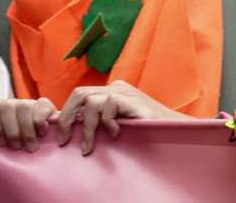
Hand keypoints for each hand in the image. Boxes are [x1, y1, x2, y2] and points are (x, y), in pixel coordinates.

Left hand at [0, 94, 56, 151]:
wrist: (31, 158)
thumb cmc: (1, 148)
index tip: (1, 143)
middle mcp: (14, 104)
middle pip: (8, 106)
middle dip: (12, 130)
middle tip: (16, 147)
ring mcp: (30, 104)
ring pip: (25, 107)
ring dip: (27, 129)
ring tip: (30, 146)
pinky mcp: (47, 108)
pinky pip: (43, 106)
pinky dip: (41, 121)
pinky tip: (42, 133)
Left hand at [53, 79, 177, 154]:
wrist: (174, 132)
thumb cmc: (144, 133)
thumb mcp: (115, 125)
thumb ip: (97, 122)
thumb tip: (69, 129)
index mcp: (111, 92)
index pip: (79, 96)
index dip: (66, 114)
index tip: (62, 137)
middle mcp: (117, 88)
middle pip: (79, 93)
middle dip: (66, 117)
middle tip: (64, 140)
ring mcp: (126, 93)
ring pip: (90, 100)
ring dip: (87, 128)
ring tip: (90, 146)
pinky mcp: (134, 100)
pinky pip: (109, 104)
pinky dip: (107, 122)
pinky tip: (117, 133)